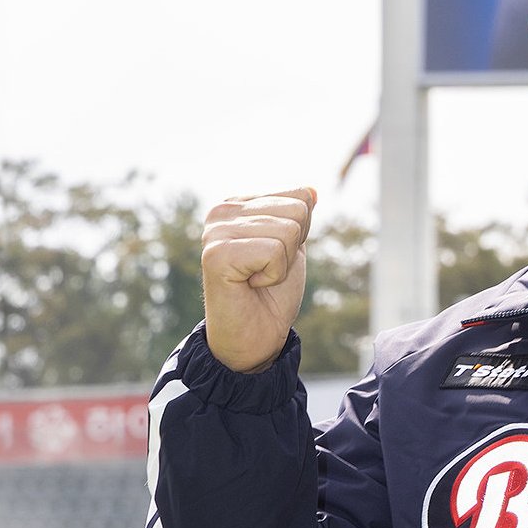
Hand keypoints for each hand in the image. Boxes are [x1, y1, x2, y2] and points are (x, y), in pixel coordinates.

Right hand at [201, 187, 316, 372]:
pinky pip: (274, 251)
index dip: (299, 236)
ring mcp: (215, 231)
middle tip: (265, 272)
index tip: (273, 258)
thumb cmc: (271, 295)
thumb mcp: (292, 248)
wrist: (256, 337)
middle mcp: (221, 212)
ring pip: (288, 231)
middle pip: (296, 211)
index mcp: (237, 205)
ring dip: (282, 265)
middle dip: (292, 250)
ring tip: (257, 280)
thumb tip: (311, 190)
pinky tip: (250, 285)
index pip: (298, 197)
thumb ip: (298, 218)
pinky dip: (273, 275)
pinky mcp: (217, 254)